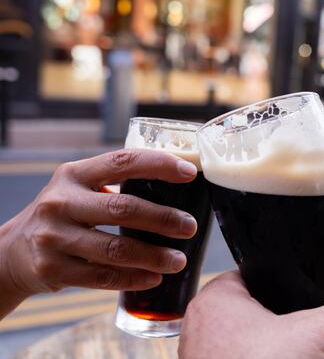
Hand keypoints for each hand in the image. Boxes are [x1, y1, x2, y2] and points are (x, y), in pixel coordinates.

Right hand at [0, 149, 197, 318]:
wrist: (13, 250)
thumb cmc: (62, 213)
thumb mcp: (78, 188)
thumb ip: (113, 183)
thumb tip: (171, 187)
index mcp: (73, 174)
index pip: (122, 161)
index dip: (159, 164)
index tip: (190, 173)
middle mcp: (61, 202)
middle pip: (123, 208)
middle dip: (163, 219)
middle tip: (189, 227)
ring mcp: (54, 236)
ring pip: (115, 248)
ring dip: (154, 256)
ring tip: (179, 260)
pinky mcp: (53, 268)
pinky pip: (102, 277)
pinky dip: (133, 278)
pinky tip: (153, 278)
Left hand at [179, 272, 323, 358]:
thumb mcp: (315, 339)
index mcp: (216, 298)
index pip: (254, 275)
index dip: (283, 283)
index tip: (305, 296)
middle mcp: (204, 325)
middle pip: (255, 310)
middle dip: (286, 323)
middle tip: (310, 333)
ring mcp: (205, 355)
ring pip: (250, 342)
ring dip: (278, 348)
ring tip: (300, 353)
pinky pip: (243, 358)